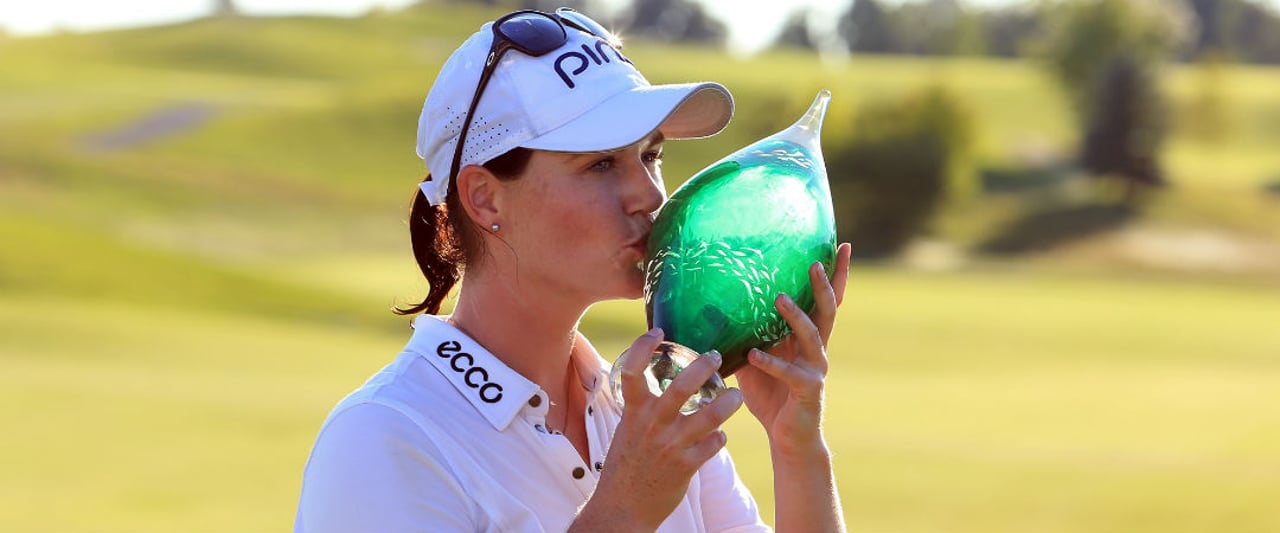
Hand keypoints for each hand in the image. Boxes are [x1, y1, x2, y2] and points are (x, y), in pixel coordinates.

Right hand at [572, 329, 743, 531]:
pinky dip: (719, 437)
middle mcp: (652, 425)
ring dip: (728, 403)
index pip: (633, 371)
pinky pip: (714, 444)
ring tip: (735, 394)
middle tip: (716, 356)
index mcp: (633, 413)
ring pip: (710, 416)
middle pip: (682, 386)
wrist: (622, 507)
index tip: (658, 332)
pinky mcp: (687, 466)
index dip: (642, 347)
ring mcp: (671, 446)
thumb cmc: (625, 465)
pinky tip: (719, 436)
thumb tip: (653, 382)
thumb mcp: (627, 431)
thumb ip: (641, 408)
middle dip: (703, 366)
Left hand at [736, 243, 850, 453]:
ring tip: (779, 299)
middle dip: (824, 285)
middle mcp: (817, 349)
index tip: (842, 245)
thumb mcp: (753, 358)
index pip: (825, 300)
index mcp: (808, 338)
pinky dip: (771, 363)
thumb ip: (742, 334)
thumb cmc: (771, 395)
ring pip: (813, 336)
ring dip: (796, 317)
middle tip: (814, 263)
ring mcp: (815, 369)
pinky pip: (790, 373)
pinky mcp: (808, 391)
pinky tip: (753, 355)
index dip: (836, 274)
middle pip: (828, 310)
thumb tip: (709, 309)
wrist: (788, 438)